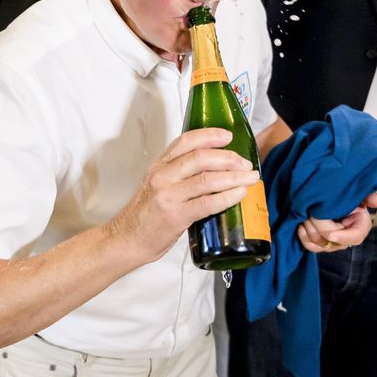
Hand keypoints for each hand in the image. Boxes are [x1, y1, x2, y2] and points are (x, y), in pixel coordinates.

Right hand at [106, 128, 259, 264]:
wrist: (126, 240)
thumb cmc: (146, 215)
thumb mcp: (157, 185)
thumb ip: (179, 174)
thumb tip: (215, 169)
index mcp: (159, 166)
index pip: (186, 141)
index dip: (209, 135)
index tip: (227, 136)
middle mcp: (163, 177)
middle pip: (201, 157)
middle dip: (229, 158)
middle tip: (245, 163)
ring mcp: (168, 196)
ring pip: (208, 179)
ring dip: (234, 177)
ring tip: (250, 178)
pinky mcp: (175, 216)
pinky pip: (208, 203)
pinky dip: (227, 197)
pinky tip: (239, 194)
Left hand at [298, 191, 376, 252]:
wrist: (331, 196)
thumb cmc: (346, 194)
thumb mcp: (358, 193)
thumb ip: (367, 196)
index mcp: (360, 227)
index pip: (354, 238)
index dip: (342, 237)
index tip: (331, 234)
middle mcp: (346, 238)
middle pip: (332, 241)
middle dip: (319, 228)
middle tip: (310, 212)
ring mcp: (332, 243)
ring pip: (319, 244)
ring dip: (310, 230)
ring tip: (305, 215)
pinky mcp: (320, 243)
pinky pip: (310, 246)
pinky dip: (304, 237)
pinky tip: (301, 226)